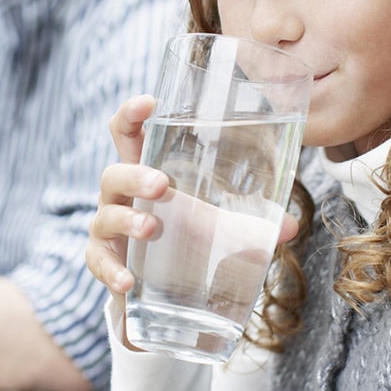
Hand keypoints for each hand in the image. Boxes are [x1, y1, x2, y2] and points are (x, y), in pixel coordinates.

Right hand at [85, 96, 299, 312]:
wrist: (158, 288)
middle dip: (134, 174)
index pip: (128, 134)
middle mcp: (121, 196)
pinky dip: (112, 271)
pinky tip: (128, 281)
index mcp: (145, 173)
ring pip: (105, 216)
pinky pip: (99, 262)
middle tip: (161, 184)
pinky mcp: (104, 262)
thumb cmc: (183, 238)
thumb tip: (291, 227)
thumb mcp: (217, 226)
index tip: (149, 103)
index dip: (132, 115)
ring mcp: (108, 228)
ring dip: (127, 219)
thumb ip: (251, 224)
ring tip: (150, 227)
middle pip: (113, 172)